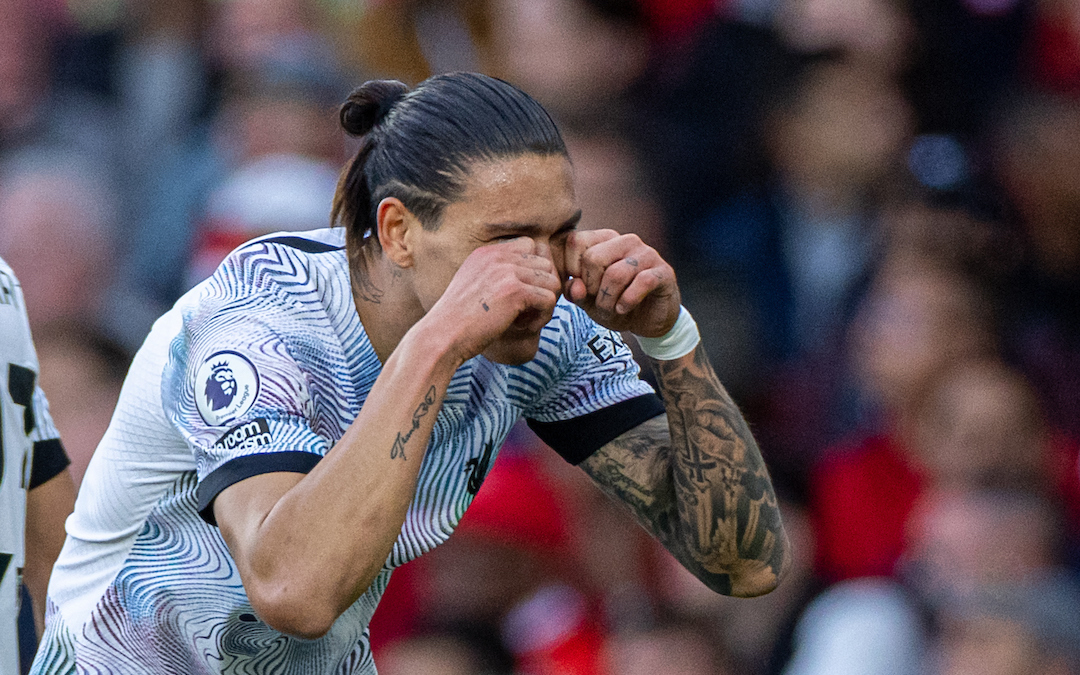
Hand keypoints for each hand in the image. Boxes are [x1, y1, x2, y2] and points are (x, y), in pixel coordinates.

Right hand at [423, 237, 561, 363]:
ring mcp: (507, 271)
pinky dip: (543, 317)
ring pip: (552, 281)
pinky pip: (549, 299)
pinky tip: (525, 328)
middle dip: (542, 288)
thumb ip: (494, 275)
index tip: (521, 294)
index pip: (530, 246)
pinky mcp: (515, 291)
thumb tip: (526, 281)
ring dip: (545, 304)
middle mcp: (497, 256)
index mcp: (487, 253)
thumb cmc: (457, 320)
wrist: (443, 336)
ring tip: (527, 320)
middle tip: (527, 311)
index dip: (533, 271)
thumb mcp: (472, 286)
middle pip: (545, 264)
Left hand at [564, 230, 679, 336]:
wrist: (649, 321)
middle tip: (598, 301)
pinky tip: (624, 308)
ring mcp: (646, 254)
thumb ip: (575, 292)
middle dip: (591, 288)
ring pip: (616, 273)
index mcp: (605, 240)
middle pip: (593, 258)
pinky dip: (628, 301)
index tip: (581, 287)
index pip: (575, 241)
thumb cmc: (617, 304)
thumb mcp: (588, 301)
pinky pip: (641, 282)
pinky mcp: (663, 271)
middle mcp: (626, 241)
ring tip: (611, 309)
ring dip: (608, 300)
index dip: (571, 269)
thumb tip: (575, 286)